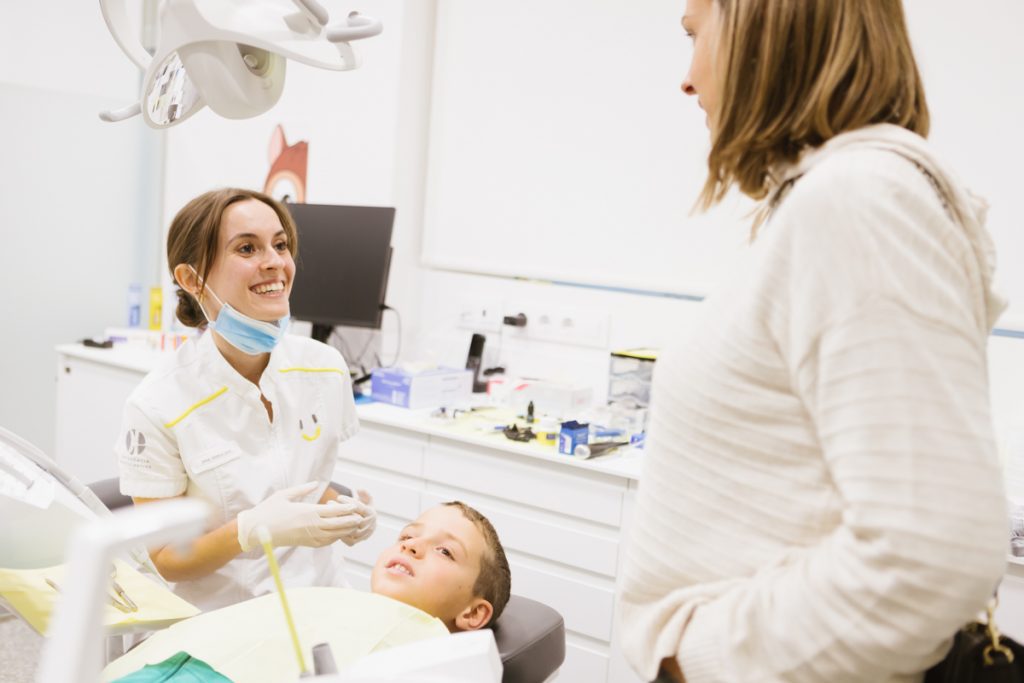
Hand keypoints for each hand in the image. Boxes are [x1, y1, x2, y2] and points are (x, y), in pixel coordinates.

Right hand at [236, 482, 368, 550]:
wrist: (256, 530)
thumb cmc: (269, 510)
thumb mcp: (285, 494)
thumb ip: (303, 489)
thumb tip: (316, 482)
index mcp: (308, 512)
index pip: (333, 511)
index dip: (346, 509)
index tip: (355, 505)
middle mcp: (311, 525)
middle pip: (337, 524)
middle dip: (350, 521)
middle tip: (361, 517)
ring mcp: (309, 536)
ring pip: (333, 535)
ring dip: (345, 531)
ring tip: (354, 526)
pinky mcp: (305, 543)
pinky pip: (324, 542)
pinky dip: (334, 538)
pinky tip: (339, 534)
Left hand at [327, 489, 376, 546]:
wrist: (368, 527)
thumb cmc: (364, 510)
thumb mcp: (367, 500)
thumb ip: (364, 494)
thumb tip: (359, 488)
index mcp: (371, 514)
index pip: (359, 507)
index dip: (348, 501)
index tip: (339, 497)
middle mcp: (368, 525)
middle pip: (353, 518)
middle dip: (340, 510)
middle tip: (329, 503)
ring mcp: (362, 535)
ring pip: (349, 529)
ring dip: (337, 521)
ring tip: (327, 513)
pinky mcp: (355, 542)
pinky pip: (345, 538)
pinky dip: (337, 532)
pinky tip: (329, 523)